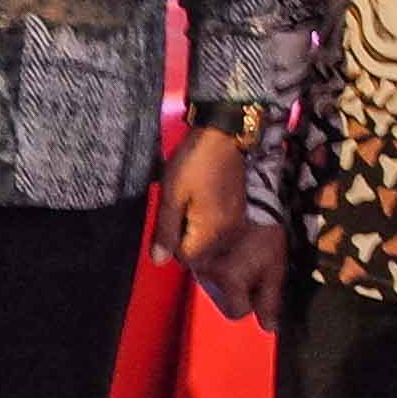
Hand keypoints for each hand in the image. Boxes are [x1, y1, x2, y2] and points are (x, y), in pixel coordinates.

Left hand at [157, 129, 250, 270]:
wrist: (222, 136)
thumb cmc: (194, 162)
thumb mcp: (171, 196)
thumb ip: (165, 230)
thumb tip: (159, 260)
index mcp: (213, 231)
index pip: (188, 258)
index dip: (170, 244)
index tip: (165, 222)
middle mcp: (229, 231)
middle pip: (200, 252)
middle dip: (182, 238)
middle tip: (174, 210)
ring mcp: (236, 221)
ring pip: (208, 241)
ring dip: (192, 229)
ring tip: (185, 203)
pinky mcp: (237, 211)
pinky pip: (217, 228)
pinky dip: (204, 221)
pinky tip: (196, 201)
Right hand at [186, 217, 284, 321]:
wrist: (249, 205)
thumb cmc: (264, 234)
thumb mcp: (275, 269)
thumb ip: (271, 301)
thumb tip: (269, 327)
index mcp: (228, 278)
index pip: (237, 311)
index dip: (251, 304)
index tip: (258, 289)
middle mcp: (208, 273)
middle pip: (224, 301)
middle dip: (238, 291)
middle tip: (252, 270)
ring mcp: (198, 263)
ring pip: (214, 287)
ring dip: (228, 279)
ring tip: (242, 258)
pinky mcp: (192, 252)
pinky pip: (206, 272)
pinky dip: (218, 268)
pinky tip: (230, 253)